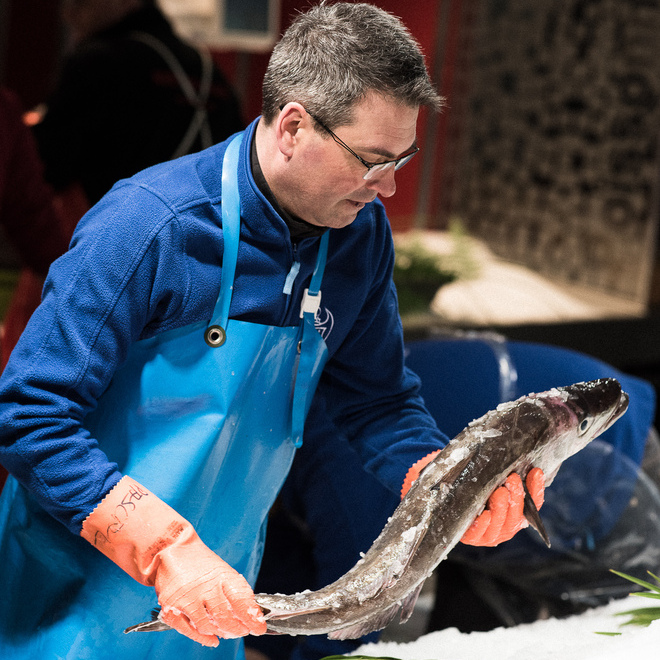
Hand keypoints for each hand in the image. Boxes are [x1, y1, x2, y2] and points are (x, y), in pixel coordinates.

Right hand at [155, 526, 265, 645]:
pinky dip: (202, 638)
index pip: (240, 600)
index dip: (251, 617)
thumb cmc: (201, 564)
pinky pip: (188, 629)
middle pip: (225, 616)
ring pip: (207, 625)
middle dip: (238, 629)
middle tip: (244, 631)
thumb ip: (233, 590)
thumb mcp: (222, 571)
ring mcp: (187, 598)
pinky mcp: (171, 607)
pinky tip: (212, 639)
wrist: (173, 548)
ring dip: (222, 632)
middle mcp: (204, 587)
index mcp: (221, 576)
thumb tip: (250, 614)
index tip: (259, 627)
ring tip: (229, 633)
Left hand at [461, 468, 544, 546]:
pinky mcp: (473, 538)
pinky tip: (485, 514)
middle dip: (516, 496)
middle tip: (513, 479)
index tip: (536, 471)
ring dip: (501, 508)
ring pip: (500, 524)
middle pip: (516, 514)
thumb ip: (504, 477)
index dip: (536, 489)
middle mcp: (507, 527)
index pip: (533, 504)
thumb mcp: (491, 484)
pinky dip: (483, 525)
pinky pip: (479, 533)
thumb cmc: (477, 494)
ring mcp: (491, 535)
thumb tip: (516, 460)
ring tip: (500, 492)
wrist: (453, 513)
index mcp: (516, 514)